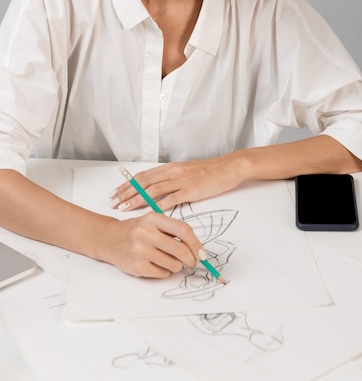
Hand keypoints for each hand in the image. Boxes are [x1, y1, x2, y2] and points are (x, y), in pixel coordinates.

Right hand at [103, 211, 202, 278]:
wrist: (109, 239)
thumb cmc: (136, 231)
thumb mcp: (153, 222)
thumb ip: (172, 231)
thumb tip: (197, 249)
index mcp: (153, 218)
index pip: (183, 230)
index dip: (196, 243)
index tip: (202, 253)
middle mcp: (146, 233)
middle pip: (180, 249)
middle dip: (191, 259)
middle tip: (192, 262)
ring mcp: (140, 250)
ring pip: (174, 264)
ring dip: (176, 266)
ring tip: (168, 260)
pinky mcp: (137, 266)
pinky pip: (162, 273)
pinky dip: (164, 272)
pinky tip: (156, 264)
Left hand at [109, 154, 243, 212]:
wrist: (229, 167)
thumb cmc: (210, 171)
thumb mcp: (187, 172)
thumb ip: (173, 180)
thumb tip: (159, 189)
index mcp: (171, 168)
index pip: (143, 176)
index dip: (127, 184)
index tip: (115, 193)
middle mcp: (172, 172)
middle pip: (143, 182)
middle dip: (126, 193)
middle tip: (112, 202)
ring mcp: (181, 181)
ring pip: (153, 190)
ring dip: (136, 200)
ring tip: (123, 208)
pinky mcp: (191, 190)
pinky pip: (171, 199)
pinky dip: (158, 205)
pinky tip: (148, 213)